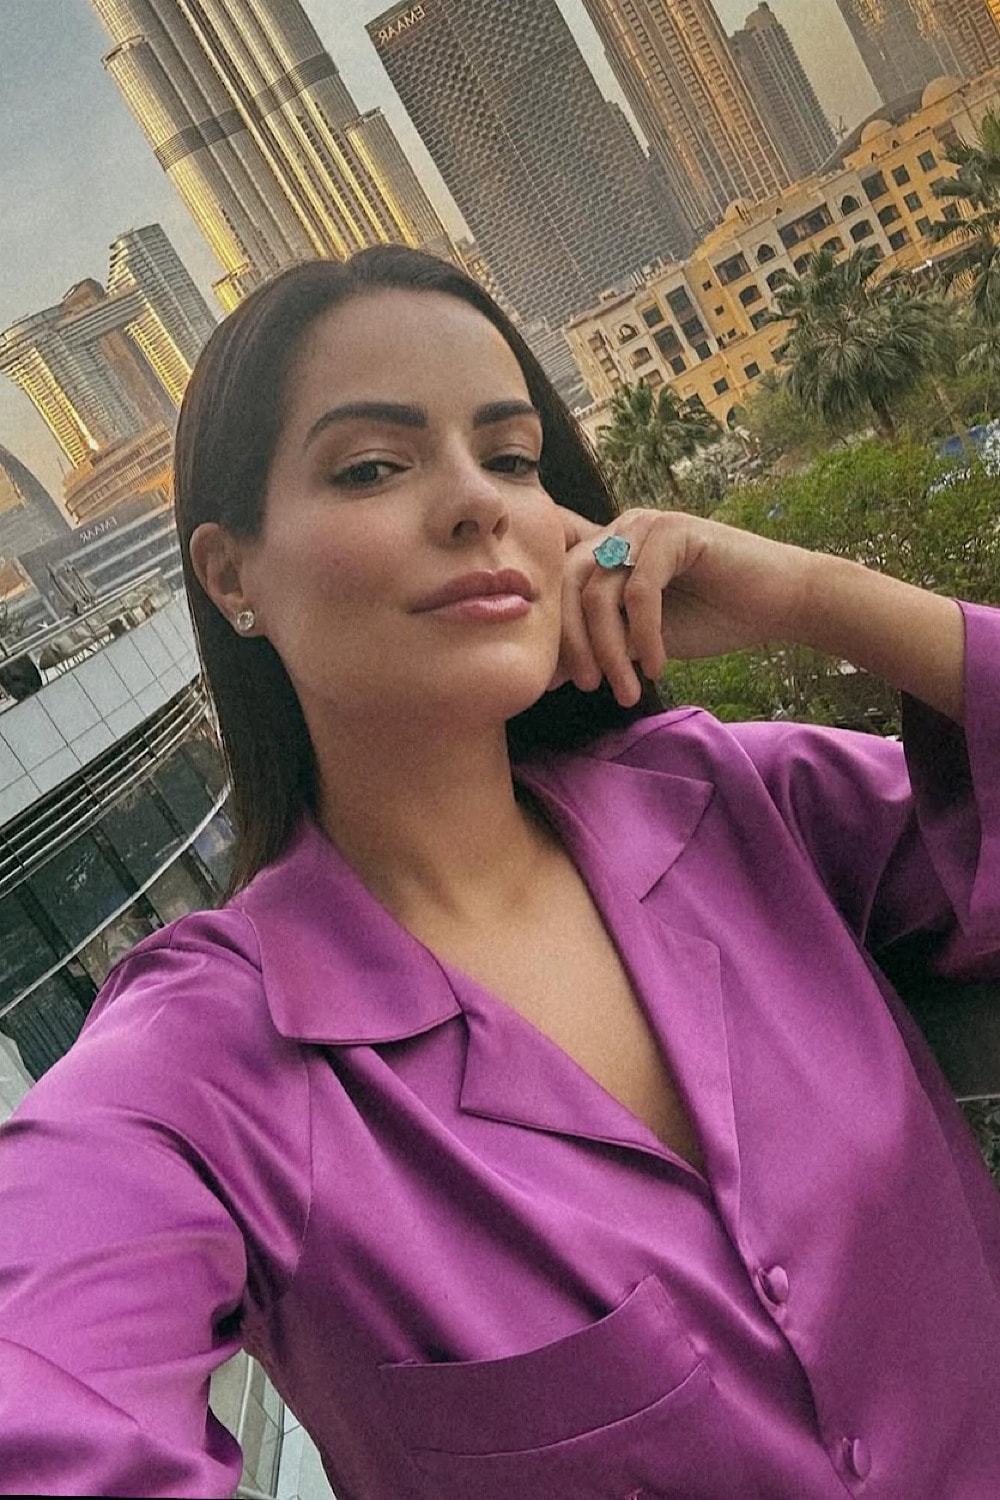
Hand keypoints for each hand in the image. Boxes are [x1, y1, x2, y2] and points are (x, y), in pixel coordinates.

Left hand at [555, 506, 815, 705]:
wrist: (778, 604)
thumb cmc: (713, 618)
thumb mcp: (641, 638)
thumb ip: (600, 645)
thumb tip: (545, 676)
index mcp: (606, 549)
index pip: (557, 588)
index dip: (552, 635)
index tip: (558, 684)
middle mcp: (619, 529)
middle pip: (568, 588)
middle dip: (573, 644)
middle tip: (589, 687)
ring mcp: (645, 525)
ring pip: (599, 594)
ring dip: (609, 651)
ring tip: (627, 690)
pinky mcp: (674, 531)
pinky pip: (639, 592)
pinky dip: (645, 637)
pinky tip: (658, 667)